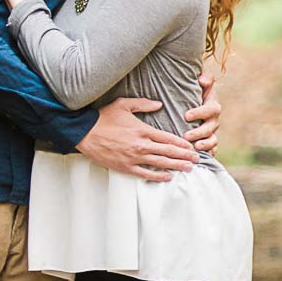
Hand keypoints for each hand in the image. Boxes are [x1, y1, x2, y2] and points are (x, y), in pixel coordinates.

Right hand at [76, 96, 201, 181]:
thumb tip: (159, 105)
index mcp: (143, 130)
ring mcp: (134, 157)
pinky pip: (146, 174)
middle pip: (169, 152)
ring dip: (176, 166)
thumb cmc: (103, 118)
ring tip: (188, 168)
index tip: (191, 146)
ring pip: (161, 163)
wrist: (84, 133)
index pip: (168, 138)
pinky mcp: (126, 166)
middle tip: (196, 159)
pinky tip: (168, 177)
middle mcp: (141, 145)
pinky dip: (158, 176)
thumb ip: (143, 104)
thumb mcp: (122, 104)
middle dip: (185, 156)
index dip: (182, 143)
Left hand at [184, 71, 221, 152]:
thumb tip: (203, 79)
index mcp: (212, 105)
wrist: (194, 101)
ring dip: (205, 144)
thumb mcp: (200, 83)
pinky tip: (202, 158)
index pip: (210, 109)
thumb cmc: (194, 91)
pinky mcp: (209, 140)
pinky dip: (208, 154)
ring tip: (195, 147)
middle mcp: (214, 119)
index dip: (200, 112)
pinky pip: (212, 149)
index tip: (186, 115)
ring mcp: (212, 131)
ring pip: (213, 140)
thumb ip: (205, 79)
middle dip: (199, 132)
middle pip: (211, 127)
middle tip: (186, 135)